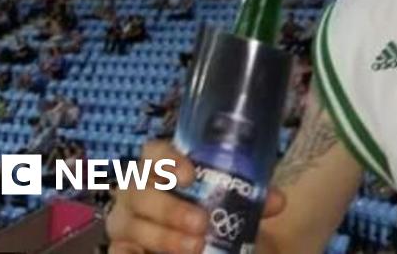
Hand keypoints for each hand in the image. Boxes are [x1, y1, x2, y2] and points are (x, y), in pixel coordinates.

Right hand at [105, 140, 287, 253]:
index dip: (167, 160)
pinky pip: (119, 251)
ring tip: (194, 248)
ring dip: (163, 236)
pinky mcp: (121, 246)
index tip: (190, 175)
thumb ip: (252, 198)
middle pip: (140, 189)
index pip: (153, 152)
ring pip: (130, 224)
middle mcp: (136, 189)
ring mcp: (124, 220)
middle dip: (170, 208)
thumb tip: (277, 201)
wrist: (197, 240)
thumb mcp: (230, 202)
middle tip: (201, 224)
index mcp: (160, 168)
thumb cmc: (208, 210)